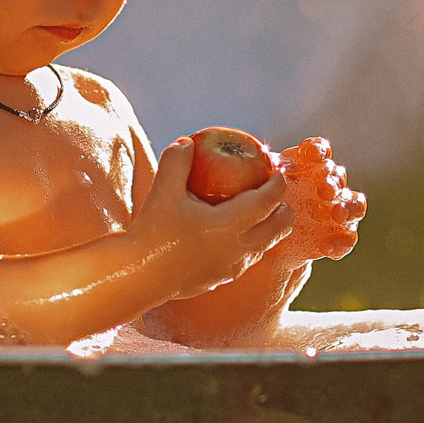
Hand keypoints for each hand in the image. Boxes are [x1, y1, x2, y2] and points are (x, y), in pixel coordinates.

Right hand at [135, 137, 294, 296]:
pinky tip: (235, 238)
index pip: (267, 202)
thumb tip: (187, 143)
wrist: (139, 277)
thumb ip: (177, 162)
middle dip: (283, 210)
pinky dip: (252, 245)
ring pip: (265, 247)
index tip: (277, 173)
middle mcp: (237, 248)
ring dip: (270, 229)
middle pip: (278, 228)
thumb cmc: (153, 234)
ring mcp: (231, 267)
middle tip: (277, 196)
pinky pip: (247, 260)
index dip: (277, 185)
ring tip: (262, 216)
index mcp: (230, 225)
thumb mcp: (163, 192)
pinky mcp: (220, 279)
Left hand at [267, 138, 363, 264]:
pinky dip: (341, 243)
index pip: (319, 152)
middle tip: (324, 189)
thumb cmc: (262, 204)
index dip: (318, 150)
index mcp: (308, 168)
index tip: (312, 153)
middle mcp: (327, 186)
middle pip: (338, 178)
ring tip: (338, 214)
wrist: (265, 239)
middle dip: (333, 183)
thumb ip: (257, 174)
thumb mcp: (255, 188)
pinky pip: (347, 238)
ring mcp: (335, 211)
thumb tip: (245, 159)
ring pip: (354, 205)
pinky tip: (327, 247)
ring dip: (349, 207)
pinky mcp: (337, 236)